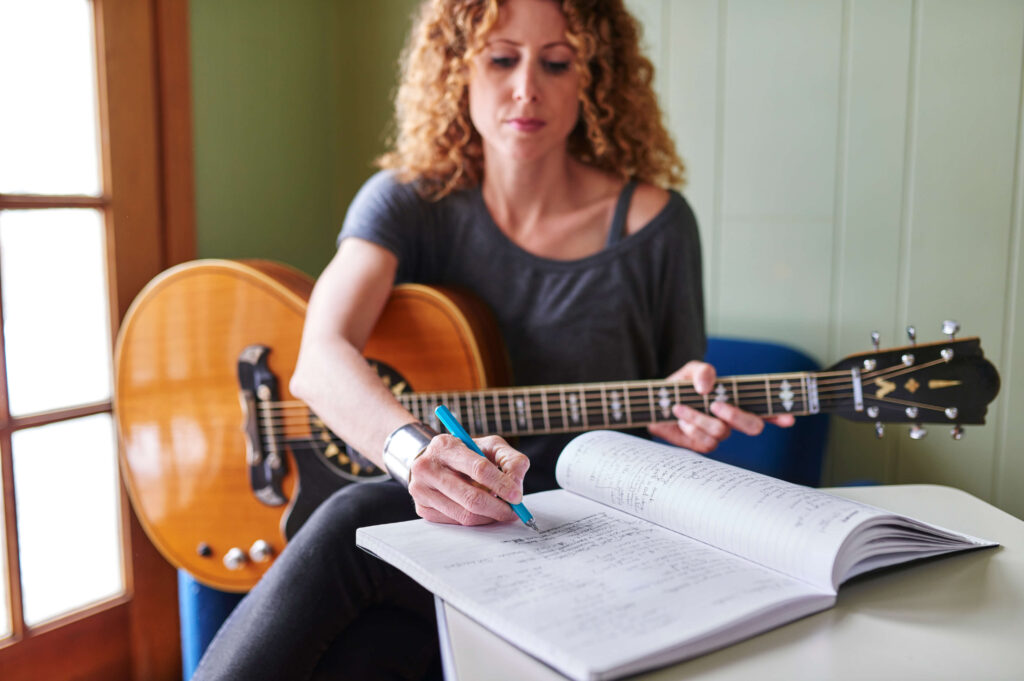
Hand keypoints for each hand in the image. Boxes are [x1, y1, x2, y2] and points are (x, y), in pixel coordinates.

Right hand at [408, 434, 529, 525]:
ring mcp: (421, 489)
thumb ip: (510, 460)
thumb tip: (516, 485)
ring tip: (499, 510)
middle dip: (497, 508)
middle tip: (513, 512)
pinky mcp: (422, 508)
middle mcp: (428, 467)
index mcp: (445, 445)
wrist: (433, 461)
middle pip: (471, 497)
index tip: (517, 496)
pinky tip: (480, 511)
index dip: (501, 484)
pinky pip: (456, 522)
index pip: (479, 468)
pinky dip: (475, 520)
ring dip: (488, 516)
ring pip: (464, 514)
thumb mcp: (490, 446)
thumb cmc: (466, 453)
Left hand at [647, 360, 794, 452]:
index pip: (766, 408)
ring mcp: (720, 433)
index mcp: (737, 399)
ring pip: (722, 432)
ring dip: (699, 418)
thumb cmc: (678, 387)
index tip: (788, 417)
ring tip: (680, 408)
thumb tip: (708, 387)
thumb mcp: (689, 371)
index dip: (780, 414)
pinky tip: (680, 420)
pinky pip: (705, 442)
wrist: (654, 404)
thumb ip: (702, 371)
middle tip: (716, 405)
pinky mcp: (704, 445)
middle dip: (737, 416)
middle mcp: (733, 419)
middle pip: (754, 426)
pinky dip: (690, 428)